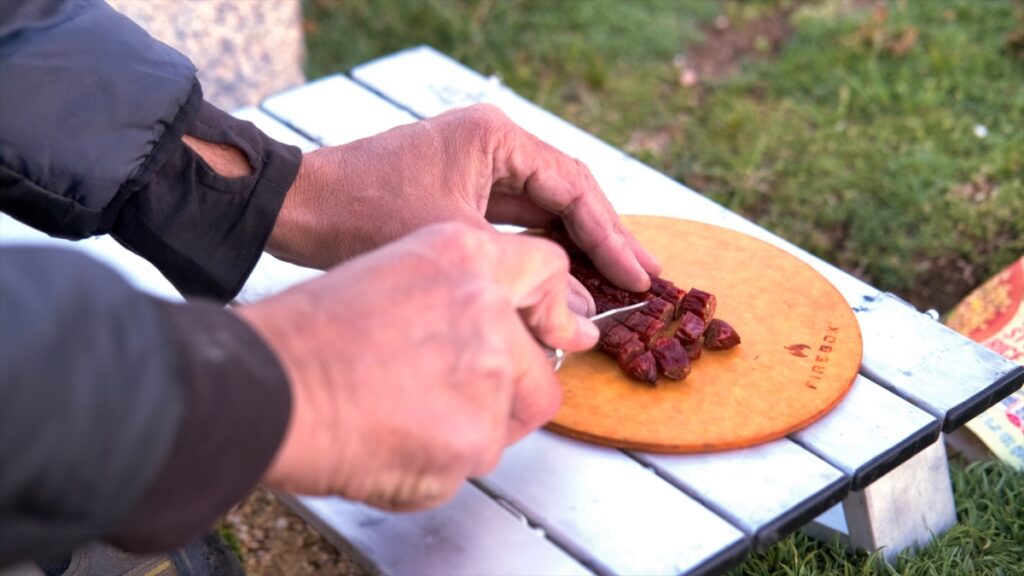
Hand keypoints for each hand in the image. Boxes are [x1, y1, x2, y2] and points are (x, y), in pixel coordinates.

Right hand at [238, 223, 597, 509]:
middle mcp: (487, 309)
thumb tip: (494, 331)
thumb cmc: (305, 334)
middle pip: (537, 364)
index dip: (553, 309)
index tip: (562, 330)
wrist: (267, 386)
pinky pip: (477, 459)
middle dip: (506, 388)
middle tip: (449, 396)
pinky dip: (442, 462)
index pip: (545, 270)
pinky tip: (394, 440)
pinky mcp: (477, 436)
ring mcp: (488, 374)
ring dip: (470, 426)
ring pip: (508, 417)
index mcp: (463, 254)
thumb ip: (455, 294)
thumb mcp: (388, 273)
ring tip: (403, 416)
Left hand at [267, 104, 660, 302]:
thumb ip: (525, 274)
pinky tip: (569, 278)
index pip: (573, 188)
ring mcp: (477, 167)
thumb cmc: (365, 214)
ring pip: (545, 210)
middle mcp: (493, 145)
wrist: (300, 210)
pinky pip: (518, 221)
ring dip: (578, 246)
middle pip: (567, 195)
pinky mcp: (462, 191)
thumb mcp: (456, 244)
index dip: (612, 236)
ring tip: (621, 281)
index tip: (642, 274)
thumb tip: (583, 307)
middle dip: (606, 239)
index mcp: (496, 138)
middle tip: (649, 278)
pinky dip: (542, 250)